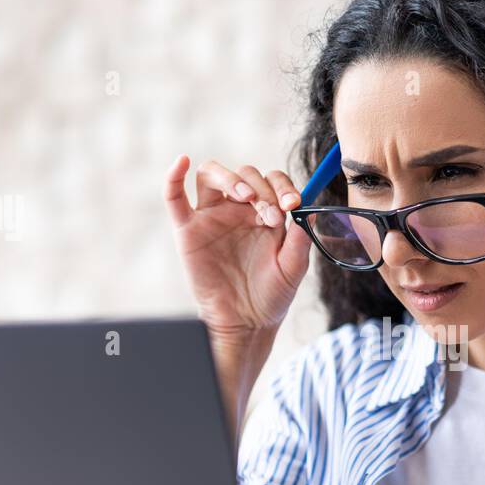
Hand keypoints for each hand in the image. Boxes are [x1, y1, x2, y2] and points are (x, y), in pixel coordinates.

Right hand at [164, 154, 311, 342]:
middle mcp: (238, 210)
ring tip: (245, 197)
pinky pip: (174, 197)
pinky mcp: (188, 229)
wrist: (246, 323)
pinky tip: (182, 162)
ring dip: (230, 178)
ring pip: (212, 175)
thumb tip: (310, 209)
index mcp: (265, 213)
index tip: (292, 205)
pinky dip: (174, 176)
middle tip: (271, 215)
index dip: (283, 186)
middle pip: (245, 174)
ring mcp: (212, 216)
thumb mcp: (293, 267)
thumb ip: (300, 238)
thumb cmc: (271, 295)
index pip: (272, 181)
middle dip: (261, 188)